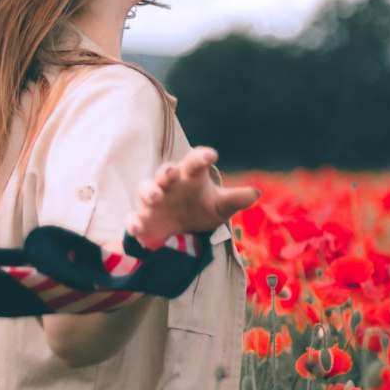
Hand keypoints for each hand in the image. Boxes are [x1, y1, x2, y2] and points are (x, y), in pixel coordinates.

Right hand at [126, 146, 260, 248]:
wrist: (180, 233)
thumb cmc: (200, 210)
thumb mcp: (221, 206)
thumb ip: (235, 199)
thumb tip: (256, 193)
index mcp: (190, 177)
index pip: (194, 162)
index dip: (201, 157)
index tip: (211, 156)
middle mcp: (169, 185)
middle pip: (165, 172)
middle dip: (167, 172)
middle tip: (173, 172)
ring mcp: (153, 201)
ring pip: (145, 189)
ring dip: (148, 191)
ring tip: (155, 197)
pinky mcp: (142, 219)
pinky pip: (133, 218)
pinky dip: (133, 222)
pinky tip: (136, 226)